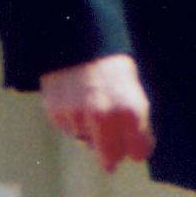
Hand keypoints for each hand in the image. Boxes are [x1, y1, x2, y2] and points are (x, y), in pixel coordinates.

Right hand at [39, 54, 153, 171]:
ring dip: (90, 131)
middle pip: (111, 158)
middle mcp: (104, 117)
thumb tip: (132, 151)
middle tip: (113, 146)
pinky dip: (73, 120)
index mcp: (130, 109)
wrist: (77, 37)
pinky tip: (76, 99)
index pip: (138, 151)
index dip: (137, 149)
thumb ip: (134, 121)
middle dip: (113, 153)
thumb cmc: (111, 64)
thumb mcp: (132, 88)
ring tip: (91, 103)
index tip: (136, 147)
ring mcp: (79, 116)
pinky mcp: (57, 113)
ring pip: (87, 142)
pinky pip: (69, 128)